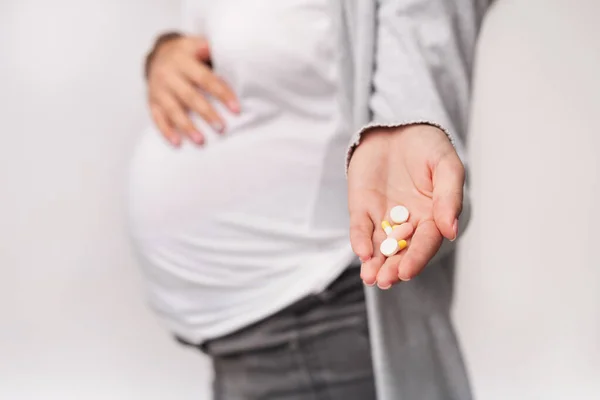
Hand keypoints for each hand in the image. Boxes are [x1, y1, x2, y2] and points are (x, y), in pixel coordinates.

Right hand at [146, 33, 238, 145]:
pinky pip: (157, 118)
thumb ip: (213, 52)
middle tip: (222, 128)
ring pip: (173, 110)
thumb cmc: (188, 54)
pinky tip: (178, 143)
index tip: (236, 109)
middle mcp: (168, 74)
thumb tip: (236, 56)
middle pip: (190, 97)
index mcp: (183, 60)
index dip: (222, 94)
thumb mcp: (198, 45)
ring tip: (201, 141)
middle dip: (206, 113)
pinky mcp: (152, 101)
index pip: (206, 79)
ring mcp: (158, 89)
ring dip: (187, 127)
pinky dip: (167, 131)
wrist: (159, 53)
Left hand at [347, 124, 463, 288]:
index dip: (416, 258)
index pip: (425, 243)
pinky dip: (360, 240)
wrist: (397, 126)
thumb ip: (449, 197)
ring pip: (379, 246)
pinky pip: (360, 228)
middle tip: (385, 280)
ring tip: (371, 277)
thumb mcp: (446, 165)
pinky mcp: (362, 207)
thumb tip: (451, 230)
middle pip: (401, 251)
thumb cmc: (427, 146)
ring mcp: (383, 217)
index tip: (407, 271)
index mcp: (432, 217)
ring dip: (375, 263)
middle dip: (393, 267)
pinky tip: (361, 253)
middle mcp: (408, 223)